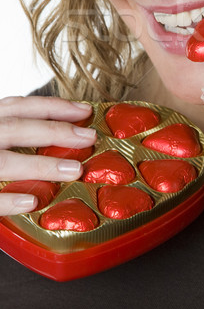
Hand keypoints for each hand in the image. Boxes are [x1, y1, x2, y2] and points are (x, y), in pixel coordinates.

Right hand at [0, 96, 95, 215]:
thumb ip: (14, 133)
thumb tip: (61, 134)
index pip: (19, 106)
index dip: (53, 106)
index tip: (85, 111)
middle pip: (15, 128)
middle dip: (55, 131)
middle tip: (89, 139)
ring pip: (5, 162)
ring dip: (41, 165)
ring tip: (74, 170)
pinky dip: (8, 200)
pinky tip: (33, 201)